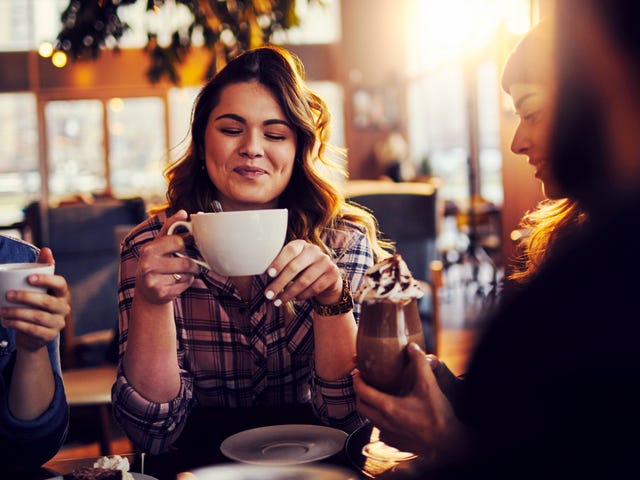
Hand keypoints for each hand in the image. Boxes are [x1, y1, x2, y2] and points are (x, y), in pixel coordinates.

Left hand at [0, 248, 69, 351]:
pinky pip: (32, 330)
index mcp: (63, 294)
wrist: (35, 334)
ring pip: (38, 317)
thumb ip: (43, 268)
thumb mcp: (39, 287)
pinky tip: (5, 321)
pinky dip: (17, 324)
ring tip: (1, 310)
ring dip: (17, 313)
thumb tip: (47, 249)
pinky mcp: (48, 336)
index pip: (61, 284)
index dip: (47, 280)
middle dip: (26, 297)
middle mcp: (64, 308)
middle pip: (47, 302)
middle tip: (8, 294)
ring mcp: (58, 323)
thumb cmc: (36, 304)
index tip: (29, 278)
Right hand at [135, 209, 201, 304]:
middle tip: (191, 264)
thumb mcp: (159, 244)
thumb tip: (183, 212)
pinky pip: (185, 285)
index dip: (185, 244)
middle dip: (192, 263)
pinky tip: (178, 282)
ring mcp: (153, 281)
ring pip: (187, 274)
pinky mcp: (161, 293)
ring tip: (183, 273)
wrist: (148, 291)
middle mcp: (147, 265)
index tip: (186, 246)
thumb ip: (170, 227)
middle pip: (186, 262)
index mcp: (148, 249)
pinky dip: (187, 283)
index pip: (178, 242)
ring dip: (190, 274)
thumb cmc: (156, 262)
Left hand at [264, 239, 342, 305]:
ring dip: (289, 294)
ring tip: (278, 301)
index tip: (269, 274)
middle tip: (268, 295)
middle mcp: (314, 251)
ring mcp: (325, 262)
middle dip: (279, 283)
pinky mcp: (333, 274)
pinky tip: (295, 299)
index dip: (279, 262)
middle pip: (294, 267)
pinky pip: (314, 288)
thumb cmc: (302, 271)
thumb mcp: (292, 264)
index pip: (290, 250)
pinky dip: (303, 295)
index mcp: (301, 245)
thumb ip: (280, 266)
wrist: (327, 278)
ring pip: (304, 281)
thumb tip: (260, 272)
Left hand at [354, 342, 467, 463]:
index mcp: (388, 407)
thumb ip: (419, 363)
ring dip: (369, 406)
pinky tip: (390, 414)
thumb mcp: (429, 385)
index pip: (361, 391)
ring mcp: (388, 435)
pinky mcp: (395, 443)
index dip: (357, 380)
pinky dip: (380, 420)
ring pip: (369, 419)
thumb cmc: (438, 415)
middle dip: (359, 393)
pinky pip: (380, 430)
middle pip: (360, 406)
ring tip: (377, 395)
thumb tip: (412, 347)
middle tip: (364, 382)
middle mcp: (384, 423)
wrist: (447, 443)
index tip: (358, 372)